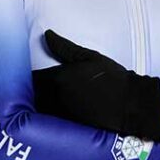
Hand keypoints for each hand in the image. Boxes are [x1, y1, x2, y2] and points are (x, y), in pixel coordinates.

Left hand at [31, 29, 159, 139]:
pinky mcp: (69, 125)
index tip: (27, 72)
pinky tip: (54, 111)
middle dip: (32, 90)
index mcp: (59, 78)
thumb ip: (64, 47)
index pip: (33, 77)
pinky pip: (51, 120)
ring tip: (41, 99)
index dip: (28, 76)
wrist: (131, 105)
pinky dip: (48, 115)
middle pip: (33, 94)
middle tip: (32, 86)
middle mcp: (56, 97)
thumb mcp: (89, 57)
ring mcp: (62, 113)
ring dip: (38, 103)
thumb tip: (47, 34)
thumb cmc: (112, 78)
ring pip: (40, 108)